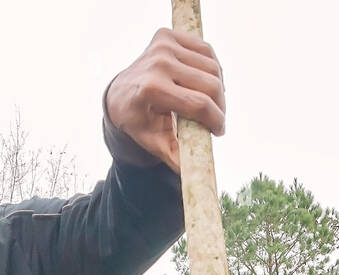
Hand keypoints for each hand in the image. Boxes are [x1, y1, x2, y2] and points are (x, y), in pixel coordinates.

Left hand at [106, 27, 225, 173]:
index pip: (199, 104)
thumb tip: (193, 174)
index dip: (215, 120)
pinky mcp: (168, 35)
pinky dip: (211, 68)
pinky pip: (206, 51)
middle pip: (211, 84)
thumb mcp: (150, 141)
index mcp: (152, 89)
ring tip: (211, 103)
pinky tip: (204, 82)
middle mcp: (158, 63)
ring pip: (213, 66)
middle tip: (216, 120)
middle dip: (220, 106)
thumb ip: (172, 155)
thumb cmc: (137, 120)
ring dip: (218, 88)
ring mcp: (163, 45)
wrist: (119, 93)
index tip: (219, 131)